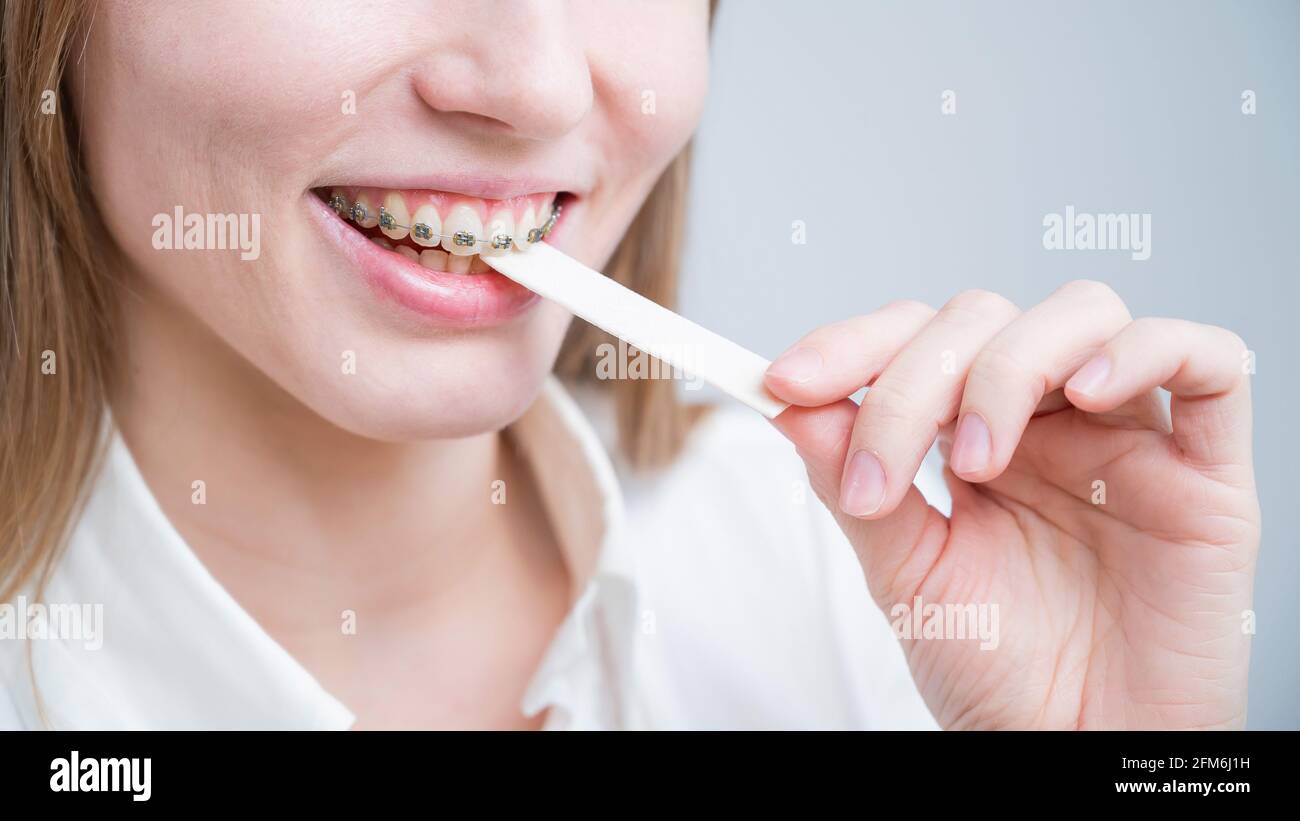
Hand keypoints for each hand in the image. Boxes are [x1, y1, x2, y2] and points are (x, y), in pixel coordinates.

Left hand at [765, 281, 1259, 728]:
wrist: (1073, 754)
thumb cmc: (998, 674)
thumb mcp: (906, 576)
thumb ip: (855, 483)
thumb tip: (793, 404)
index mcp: (975, 437)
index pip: (917, 341)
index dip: (852, 345)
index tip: (785, 382)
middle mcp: (1049, 423)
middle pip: (985, 321)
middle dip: (913, 380)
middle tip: (880, 476)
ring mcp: (1127, 438)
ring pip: (1082, 314)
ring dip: (1009, 367)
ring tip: (976, 460)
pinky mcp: (1205, 473)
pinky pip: (1208, 363)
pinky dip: (1144, 350)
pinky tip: (1088, 393)